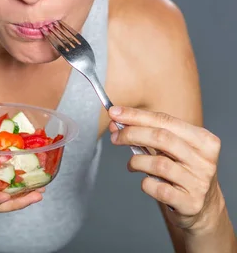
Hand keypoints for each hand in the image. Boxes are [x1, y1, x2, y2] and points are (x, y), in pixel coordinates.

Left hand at [108, 106, 222, 230]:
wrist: (204, 206)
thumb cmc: (183, 171)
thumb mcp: (174, 149)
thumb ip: (149, 133)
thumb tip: (117, 121)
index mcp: (204, 140)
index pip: (165, 120)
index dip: (136, 115)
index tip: (114, 112)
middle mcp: (204, 161)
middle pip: (161, 138)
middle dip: (131, 134)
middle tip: (115, 137)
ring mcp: (199, 183)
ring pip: (158, 164)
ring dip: (136, 162)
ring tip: (132, 164)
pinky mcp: (190, 203)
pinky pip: (158, 188)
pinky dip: (146, 183)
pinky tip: (147, 182)